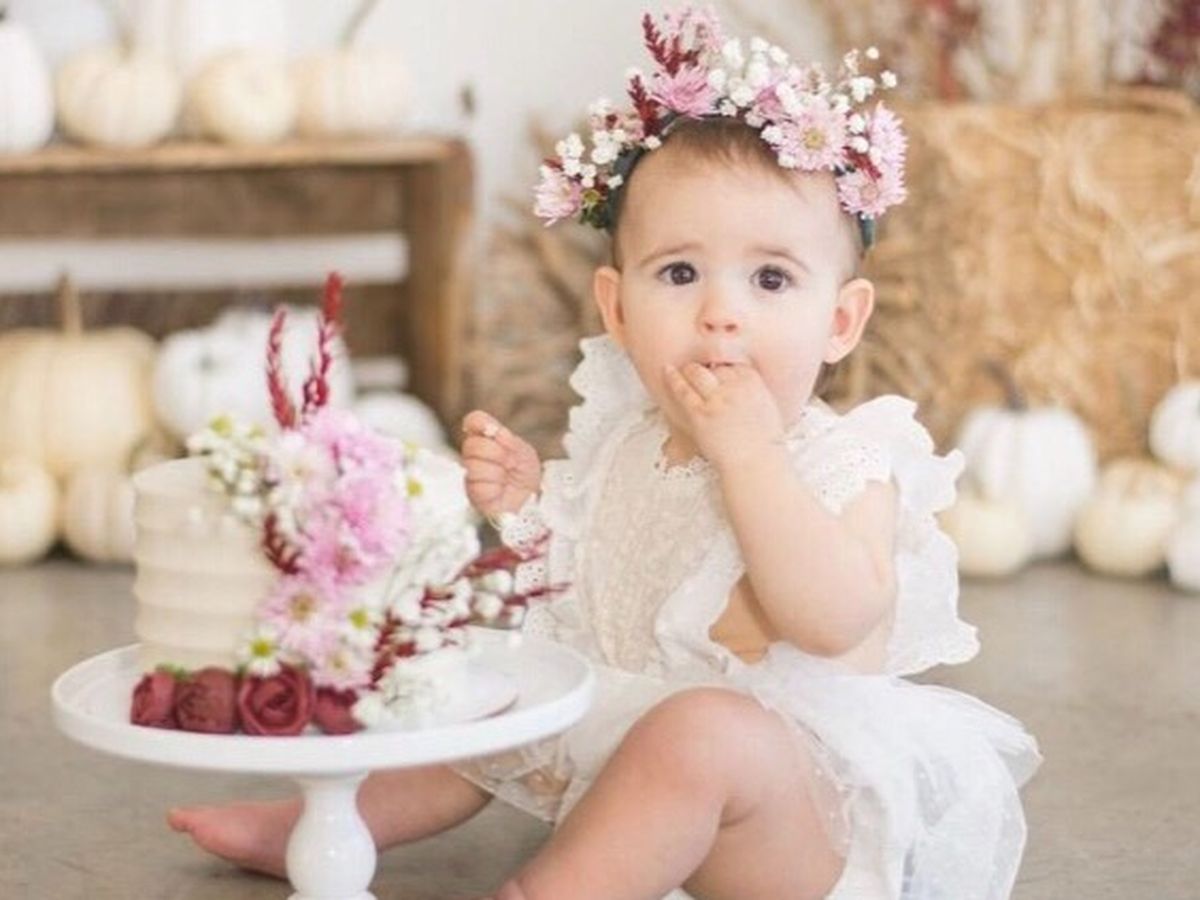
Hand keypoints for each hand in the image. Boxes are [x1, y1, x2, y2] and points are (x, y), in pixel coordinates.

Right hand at [460, 410, 541, 518]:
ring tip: (506, 478)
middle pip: (471, 444)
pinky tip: (500, 491)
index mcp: (486, 439)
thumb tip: (492, 430)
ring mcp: (471, 474)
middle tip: (511, 463)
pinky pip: (478, 486)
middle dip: (497, 453)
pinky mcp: (473, 495)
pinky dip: (494, 488)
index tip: (494, 431)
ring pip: (474, 466)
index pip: (474, 421)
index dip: (480, 423)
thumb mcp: (523, 452)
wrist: (533, 499)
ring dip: (497, 472)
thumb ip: (507, 439)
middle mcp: (474, 455)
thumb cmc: (525, 474)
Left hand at [663, 363, 784, 470]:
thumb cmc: (762, 442)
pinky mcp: (700, 414)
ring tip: (685, 369)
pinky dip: (673, 378)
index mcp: (753, 382)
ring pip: (697, 373)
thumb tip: (738, 381)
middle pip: (715, 366)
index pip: (732, 363)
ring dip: (689, 369)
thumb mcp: (766, 405)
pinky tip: (666, 370)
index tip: (716, 368)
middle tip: (699, 370)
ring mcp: (717, 400)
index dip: (722, 367)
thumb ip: (751, 389)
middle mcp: (735, 387)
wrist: (755, 463)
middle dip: (707, 367)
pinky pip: (683, 390)